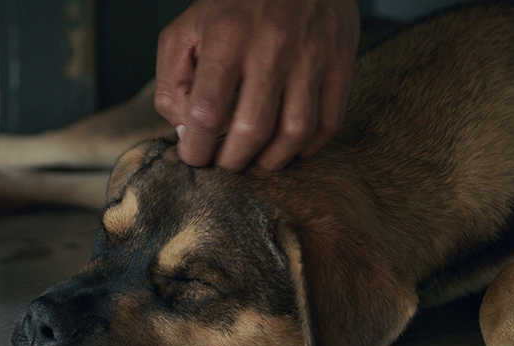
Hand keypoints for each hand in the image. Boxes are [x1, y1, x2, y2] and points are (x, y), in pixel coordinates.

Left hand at [155, 0, 359, 170]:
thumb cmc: (232, 6)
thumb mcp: (185, 31)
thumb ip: (172, 83)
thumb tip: (187, 133)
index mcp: (226, 37)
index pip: (206, 111)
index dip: (196, 147)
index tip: (194, 157)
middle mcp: (271, 47)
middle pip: (252, 130)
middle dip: (233, 161)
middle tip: (225, 163)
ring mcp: (311, 56)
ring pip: (295, 132)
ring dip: (272, 160)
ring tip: (256, 159)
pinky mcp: (341, 62)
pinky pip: (329, 121)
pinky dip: (309, 146)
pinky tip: (289, 146)